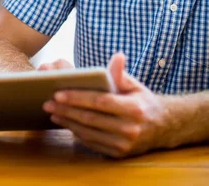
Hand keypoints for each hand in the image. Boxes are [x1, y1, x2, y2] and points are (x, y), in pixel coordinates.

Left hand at [43, 52, 170, 157]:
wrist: (163, 127)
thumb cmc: (143, 100)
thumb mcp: (135, 85)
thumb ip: (121, 74)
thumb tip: (118, 56)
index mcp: (133, 109)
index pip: (100, 102)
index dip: (77, 98)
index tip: (58, 92)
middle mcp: (129, 129)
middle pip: (91, 119)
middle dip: (66, 110)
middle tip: (47, 102)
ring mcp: (124, 145)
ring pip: (89, 133)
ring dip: (68, 123)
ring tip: (53, 112)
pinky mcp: (119, 154)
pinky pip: (93, 143)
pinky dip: (77, 133)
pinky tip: (66, 123)